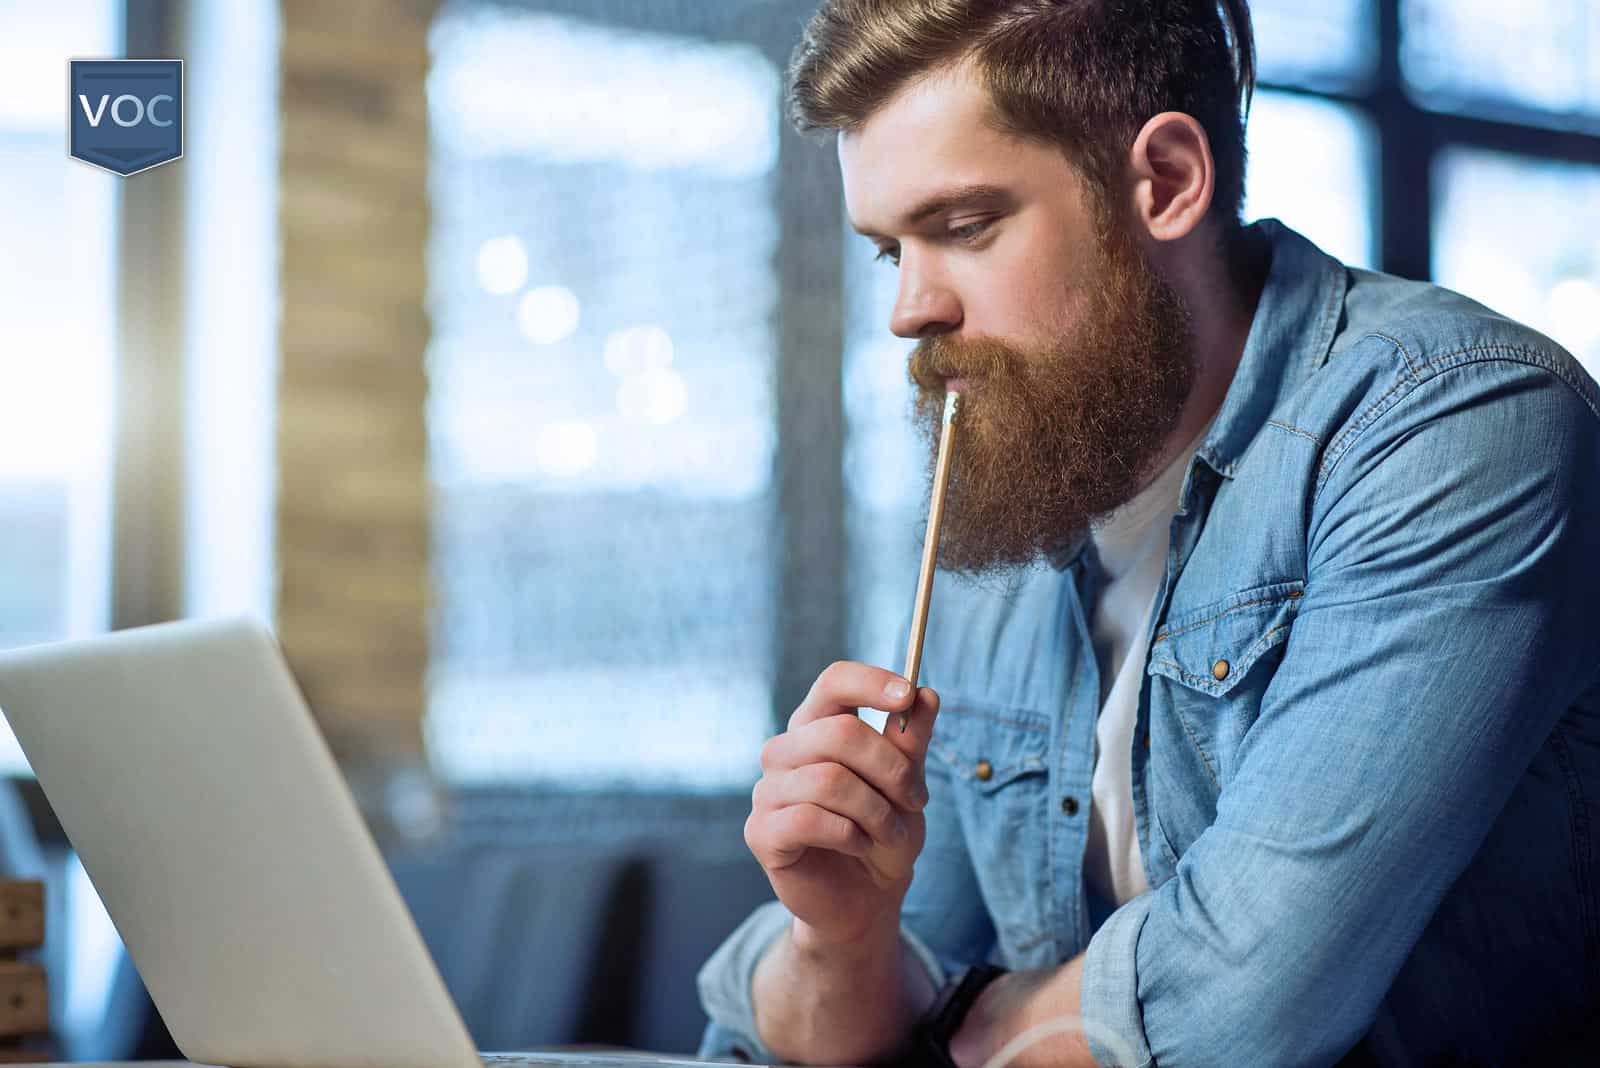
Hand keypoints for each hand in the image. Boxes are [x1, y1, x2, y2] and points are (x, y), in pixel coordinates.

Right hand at [744, 661, 940, 947]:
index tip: (907, 695)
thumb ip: (911, 741)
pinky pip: (808, 819)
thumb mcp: (908, 784)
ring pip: (828, 780)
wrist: (868, 898)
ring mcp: (767, 790)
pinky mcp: (761, 832)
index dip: (870, 683)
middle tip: (916, 799)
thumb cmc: (883, 833)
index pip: (833, 683)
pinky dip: (848, 834)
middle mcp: (785, 751)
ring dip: (875, 810)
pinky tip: (859, 846)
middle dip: (890, 768)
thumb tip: (927, 693)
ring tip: (890, 831)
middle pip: (838, 733)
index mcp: (818, 727)